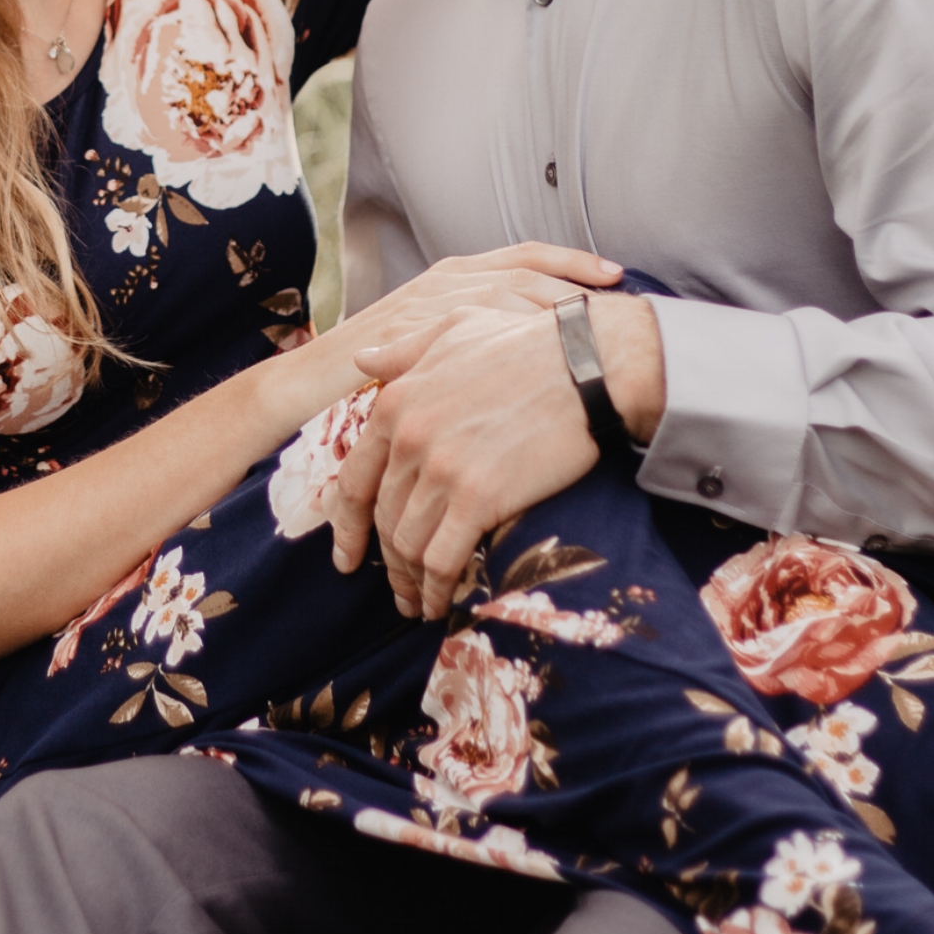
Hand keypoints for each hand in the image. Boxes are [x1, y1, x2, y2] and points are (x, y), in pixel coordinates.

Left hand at [325, 296, 663, 620]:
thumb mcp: (453, 329)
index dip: (346, 523)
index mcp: (396, 401)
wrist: (586, 364)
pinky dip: (436, 588)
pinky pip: (442, 559)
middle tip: (394, 587)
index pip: (354, 477)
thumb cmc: (525, 343)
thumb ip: (404, 350)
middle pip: (382, 516)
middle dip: (383, 560)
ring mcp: (441, 469)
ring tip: (418, 602)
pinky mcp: (478, 498)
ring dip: (409, 582)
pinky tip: (441, 604)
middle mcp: (408, 437)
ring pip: (407, 543)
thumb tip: (362, 359)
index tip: (347, 553)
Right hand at [340, 242, 623, 357]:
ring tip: (596, 328)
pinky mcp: (416, 331)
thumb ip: (478, 337)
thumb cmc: (379, 373)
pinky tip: (544, 356)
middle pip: (528, 270)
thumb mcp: (437, 345)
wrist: (311, 384)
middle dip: (578, 281)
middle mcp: (446, 281)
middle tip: (622, 298)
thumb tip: (533, 347)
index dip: (573, 261)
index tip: (616, 274)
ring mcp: (431, 304)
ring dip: (556, 309)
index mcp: (453, 277)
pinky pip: (478, 328)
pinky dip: (517, 336)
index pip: (526, 256)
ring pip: (510, 295)